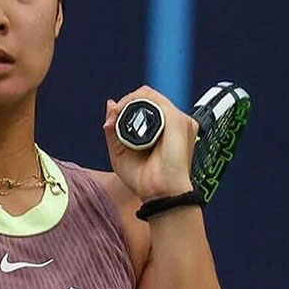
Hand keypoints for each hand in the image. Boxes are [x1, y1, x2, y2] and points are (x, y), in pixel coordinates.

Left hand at [102, 85, 198, 200]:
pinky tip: (123, 113)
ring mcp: (178, 120)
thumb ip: (115, 129)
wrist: (160, 193)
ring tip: (115, 117)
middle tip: (111, 119)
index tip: (111, 121)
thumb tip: (110, 104)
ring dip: (127, 102)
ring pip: (148, 95)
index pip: (146, 105)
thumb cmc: (145, 180)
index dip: (126, 107)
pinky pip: (153, 100)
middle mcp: (174, 123)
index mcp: (165, 130)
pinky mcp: (178, 120)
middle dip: (125, 104)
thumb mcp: (121, 152)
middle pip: (146, 98)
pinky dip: (134, 102)